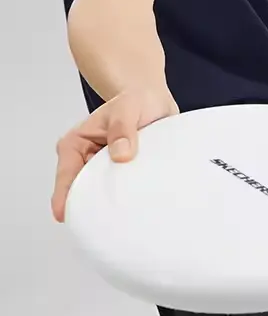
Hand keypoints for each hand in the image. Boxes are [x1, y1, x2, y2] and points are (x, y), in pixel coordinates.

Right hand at [51, 85, 178, 222]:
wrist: (154, 99)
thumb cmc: (135, 100)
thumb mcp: (127, 108)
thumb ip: (123, 128)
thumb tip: (121, 154)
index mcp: (76, 145)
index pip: (67, 176)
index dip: (66, 198)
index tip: (68, 215)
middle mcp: (86, 160)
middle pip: (83, 191)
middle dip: (94, 204)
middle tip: (111, 215)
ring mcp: (103, 169)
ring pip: (103, 193)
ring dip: (115, 198)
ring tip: (129, 207)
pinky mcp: (121, 173)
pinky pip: (122, 189)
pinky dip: (129, 194)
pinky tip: (142, 199)